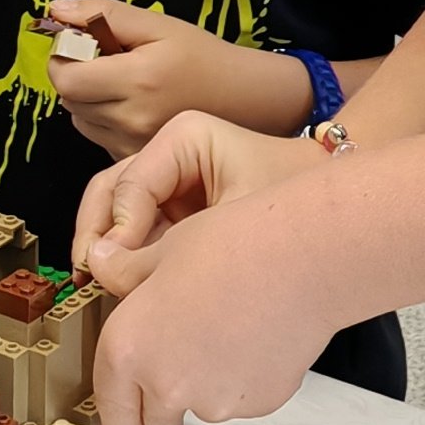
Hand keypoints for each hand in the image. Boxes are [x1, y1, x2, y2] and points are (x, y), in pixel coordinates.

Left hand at [45, 0, 304, 158]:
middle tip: (109, 59)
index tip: (84, 43)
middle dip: (77, 74)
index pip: (64, 79)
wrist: (242, 99)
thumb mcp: (157, 25)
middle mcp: (130, 120)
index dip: (64, 56)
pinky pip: (97, 135)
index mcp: (136, 81)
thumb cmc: (201, 56)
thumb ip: (103, 15)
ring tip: (123, 83)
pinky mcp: (133, 158)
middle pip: (68, 98)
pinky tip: (132, 105)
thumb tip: (55, 10)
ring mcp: (131, 145)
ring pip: (79, 118)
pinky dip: (103, 118)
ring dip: (88, 97)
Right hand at [72, 109, 324, 295]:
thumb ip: (174, 245)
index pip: (130, 181)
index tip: (116, 267)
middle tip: (92, 277)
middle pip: (108, 191)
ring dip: (106, 250)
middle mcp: (166, 154)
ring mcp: (165, 183)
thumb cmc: (293, 197)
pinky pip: (134, 233)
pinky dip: (127, 259)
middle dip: (96, 235)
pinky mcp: (170, 211)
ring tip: (106, 286)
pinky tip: (128, 287)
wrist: (333, 203)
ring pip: (113, 213)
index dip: (119, 226)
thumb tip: (108, 268)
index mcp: (183, 136)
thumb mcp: (236, 216)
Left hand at [76, 115, 340, 424]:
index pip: (111, 410)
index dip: (119, 411)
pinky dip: (244, 381)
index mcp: (128, 350)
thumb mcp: (162, 250)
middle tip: (178, 375)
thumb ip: (125, 274)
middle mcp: (166, 385)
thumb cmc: (235, 246)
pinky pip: (242, 401)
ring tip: (227, 334)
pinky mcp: (258, 404)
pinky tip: (255, 337)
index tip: (127, 408)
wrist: (303, 257)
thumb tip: (103, 264)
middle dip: (160, 413)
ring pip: (201, 410)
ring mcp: (215, 401)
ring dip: (206, 390)